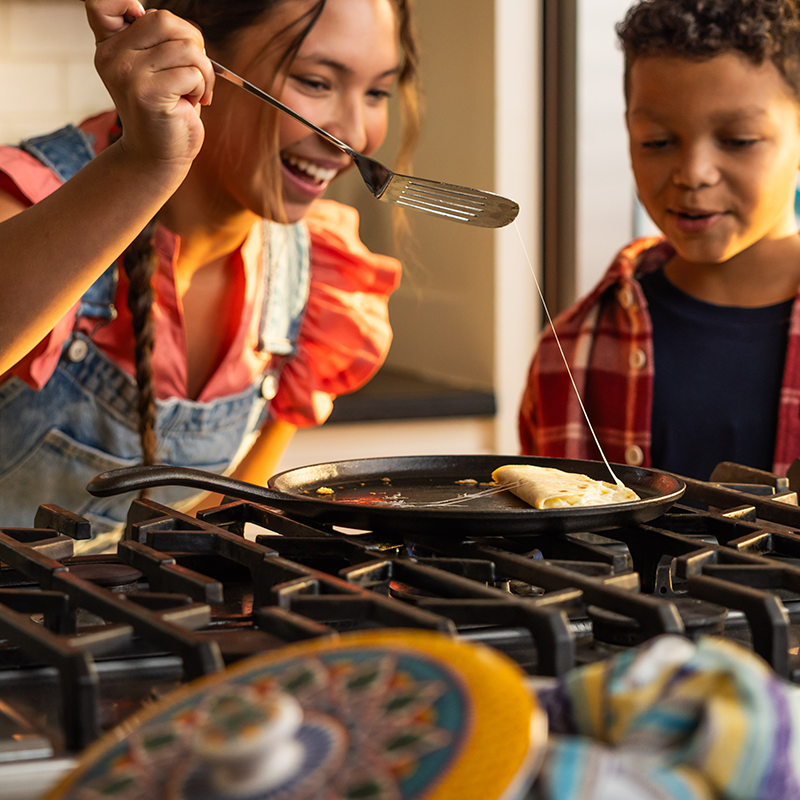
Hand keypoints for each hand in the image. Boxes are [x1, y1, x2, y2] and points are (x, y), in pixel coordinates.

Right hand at [84, 0, 214, 176]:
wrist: (157, 155)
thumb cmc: (164, 110)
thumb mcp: (153, 67)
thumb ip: (155, 39)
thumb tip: (176, 24)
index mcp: (109, 44)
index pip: (104, 1)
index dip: (128, 3)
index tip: (143, 25)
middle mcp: (112, 56)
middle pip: (165, 20)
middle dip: (193, 44)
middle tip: (194, 70)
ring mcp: (128, 73)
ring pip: (186, 47)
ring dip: (203, 71)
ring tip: (193, 91)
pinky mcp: (148, 93)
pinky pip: (193, 72)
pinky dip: (202, 87)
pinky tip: (191, 103)